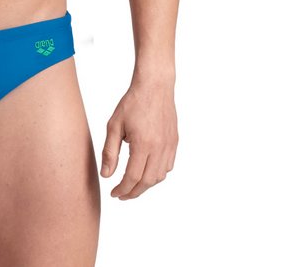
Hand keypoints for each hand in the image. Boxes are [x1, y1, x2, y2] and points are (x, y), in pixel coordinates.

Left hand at [100, 79, 177, 199]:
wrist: (154, 86)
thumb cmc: (132, 103)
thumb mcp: (114, 125)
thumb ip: (110, 152)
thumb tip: (106, 175)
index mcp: (143, 144)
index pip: (133, 178)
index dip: (122, 189)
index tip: (114, 193)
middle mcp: (159, 148)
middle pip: (147, 182)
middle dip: (133, 192)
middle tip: (122, 195)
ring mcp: (169, 146)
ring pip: (159, 177)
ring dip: (145, 185)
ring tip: (132, 184)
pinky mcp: (174, 142)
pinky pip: (168, 166)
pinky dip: (157, 174)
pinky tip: (146, 171)